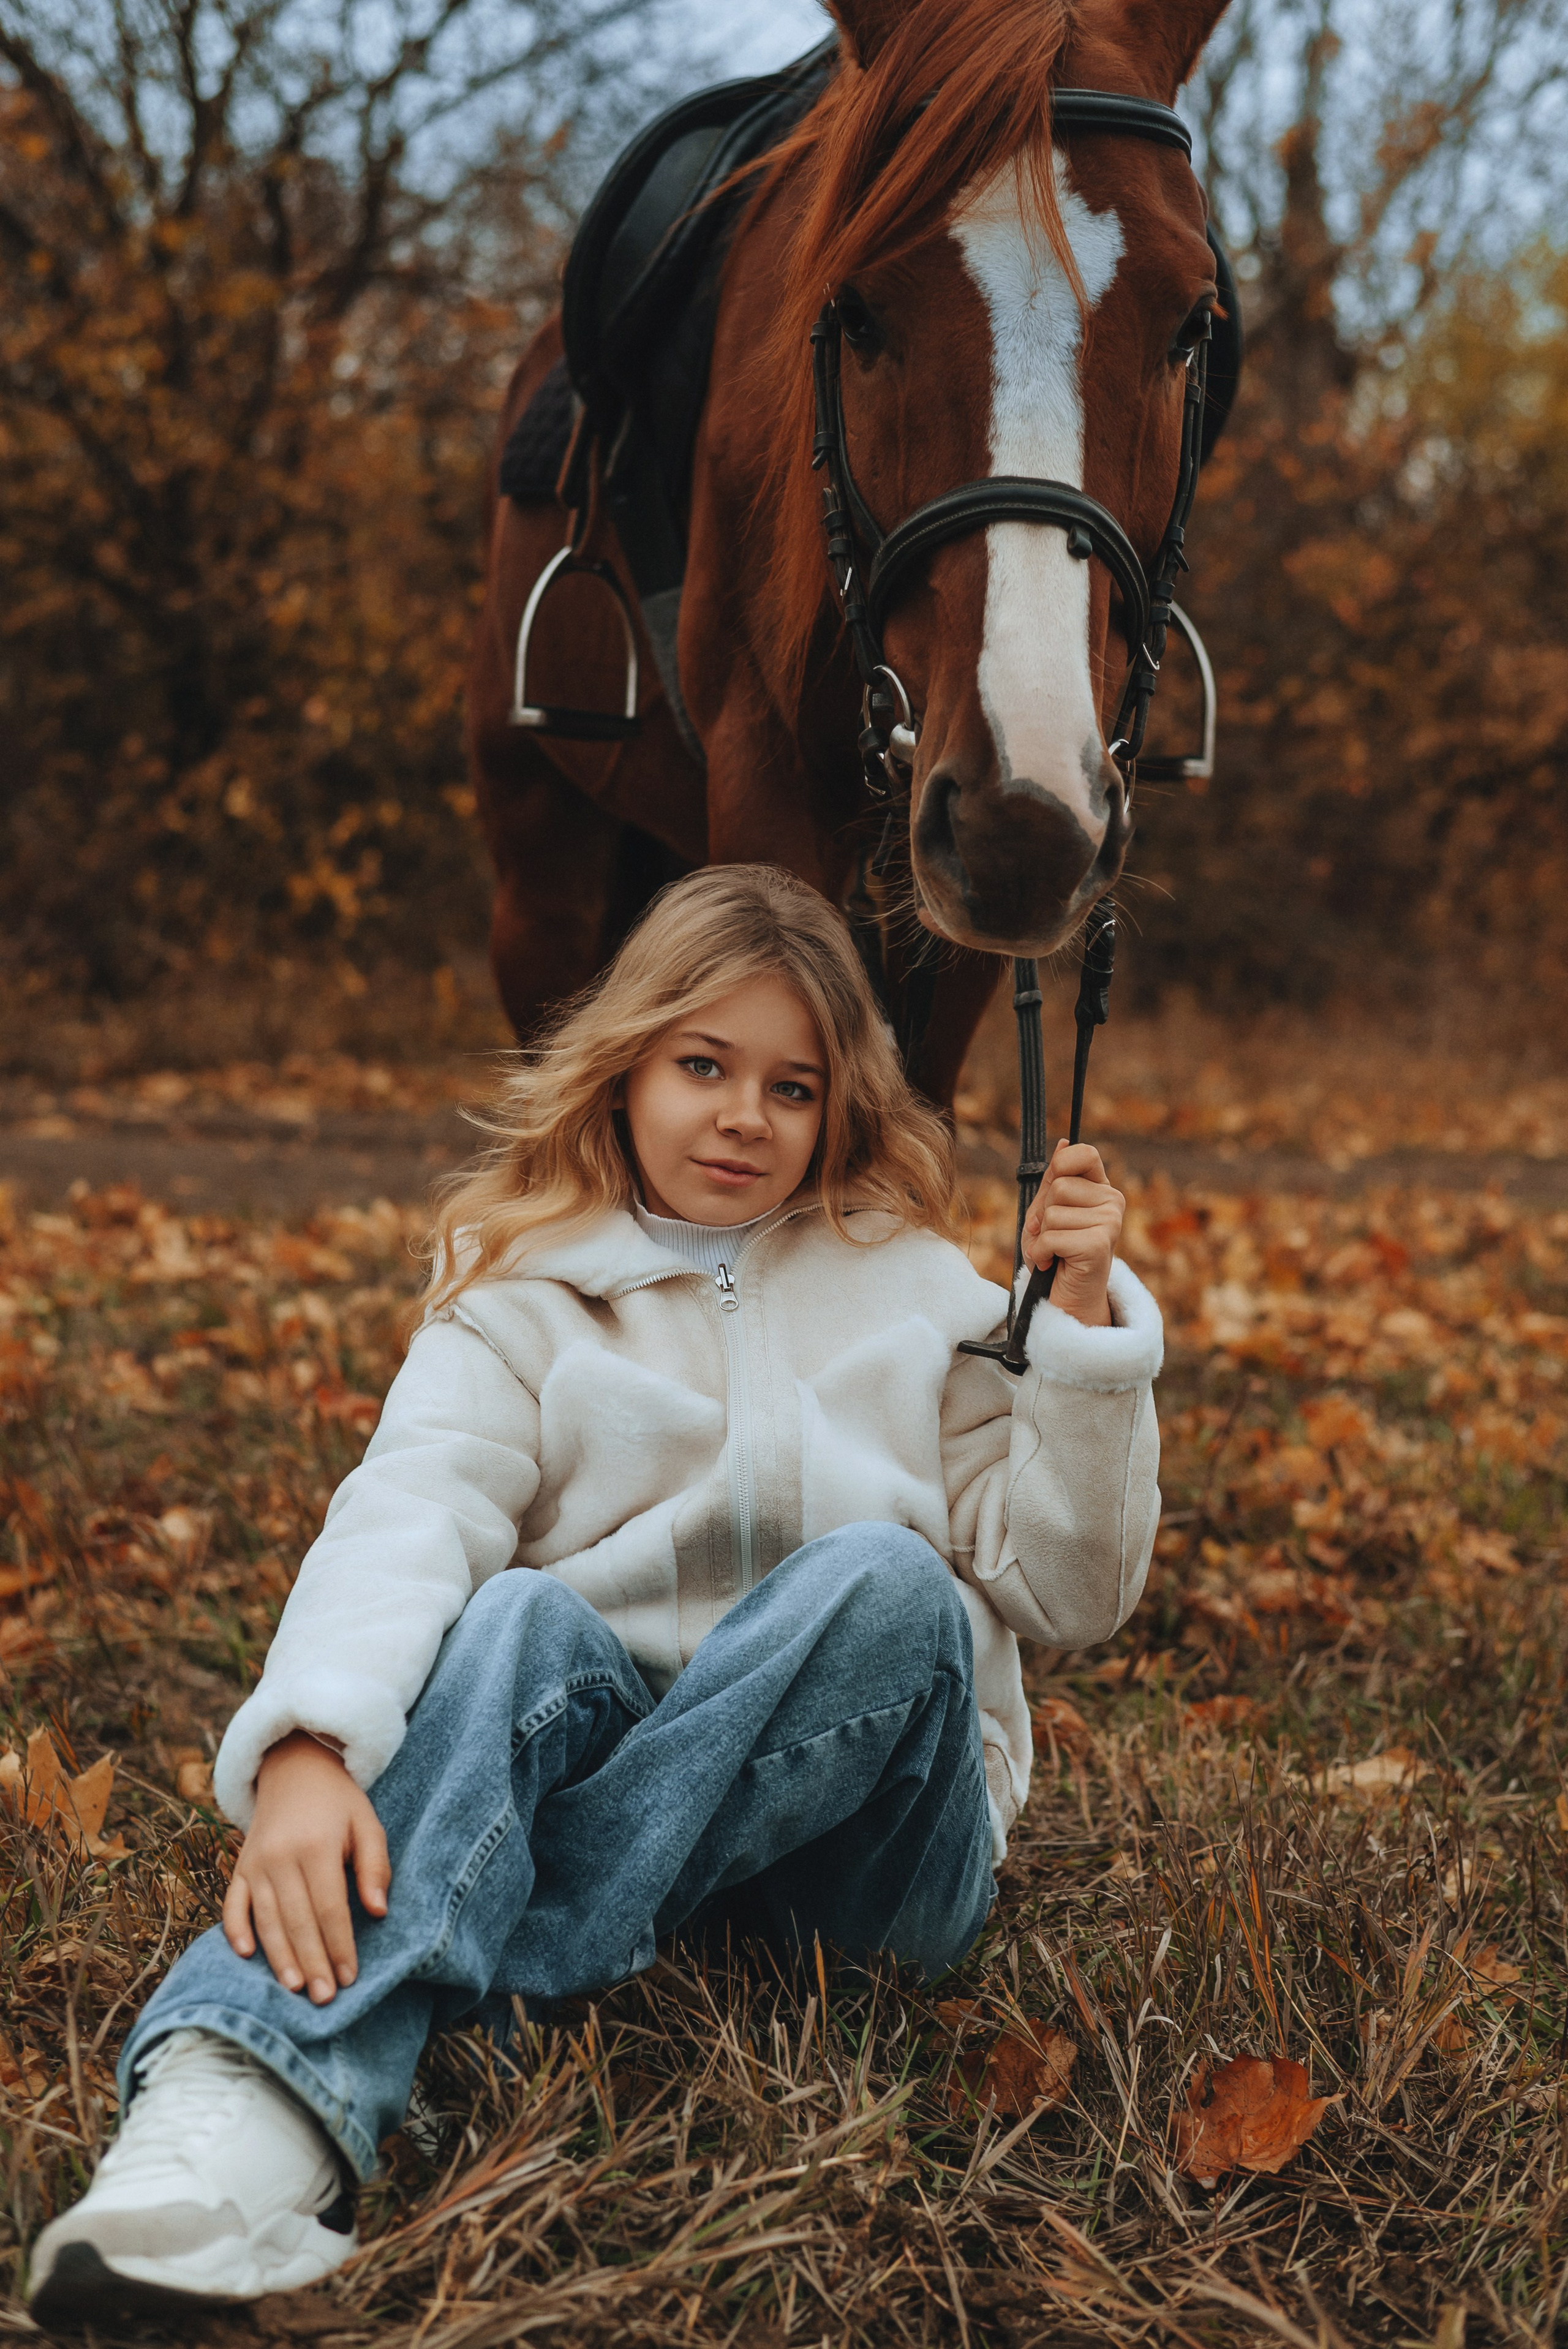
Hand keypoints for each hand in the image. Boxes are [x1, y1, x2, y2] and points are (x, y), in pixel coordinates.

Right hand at [222, 1732, 390, 2002]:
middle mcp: (281, 1857)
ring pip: (267, 1920)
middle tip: (324, 1998)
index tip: (350, 1977)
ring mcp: (256, 1863)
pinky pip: (233, 1904)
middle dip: (313, 1963)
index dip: (340, 1945)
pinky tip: (246, 1955)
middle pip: (298, 1921)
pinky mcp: (240, 1867)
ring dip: (280, 1958)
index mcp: (316, 1847)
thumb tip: (378, 1911)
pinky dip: (236, 1930)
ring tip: (294, 1989)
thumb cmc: (338, 1802)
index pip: (330, 1908)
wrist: (294, 1768)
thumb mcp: (367, 1823)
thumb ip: (374, 1866)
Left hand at [1021, 1140, 1123, 1327]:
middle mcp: (1112, 1202)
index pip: (1084, 1153)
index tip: (1053, 1197)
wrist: (1067, 1299)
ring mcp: (1110, 1222)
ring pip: (1052, 1213)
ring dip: (1042, 1237)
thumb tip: (1064, 1141)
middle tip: (1053, 1237)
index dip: (1060, 1168)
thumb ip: (1054, 1181)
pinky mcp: (1100, 1244)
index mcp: (1101, 1189)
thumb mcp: (1047, 1213)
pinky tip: (1052, 1264)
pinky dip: (1040, 1253)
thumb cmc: (1056, 1255)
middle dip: (1043, 1214)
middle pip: (1058, 1186)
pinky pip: (1051, 1237)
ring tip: (1055, 1252)